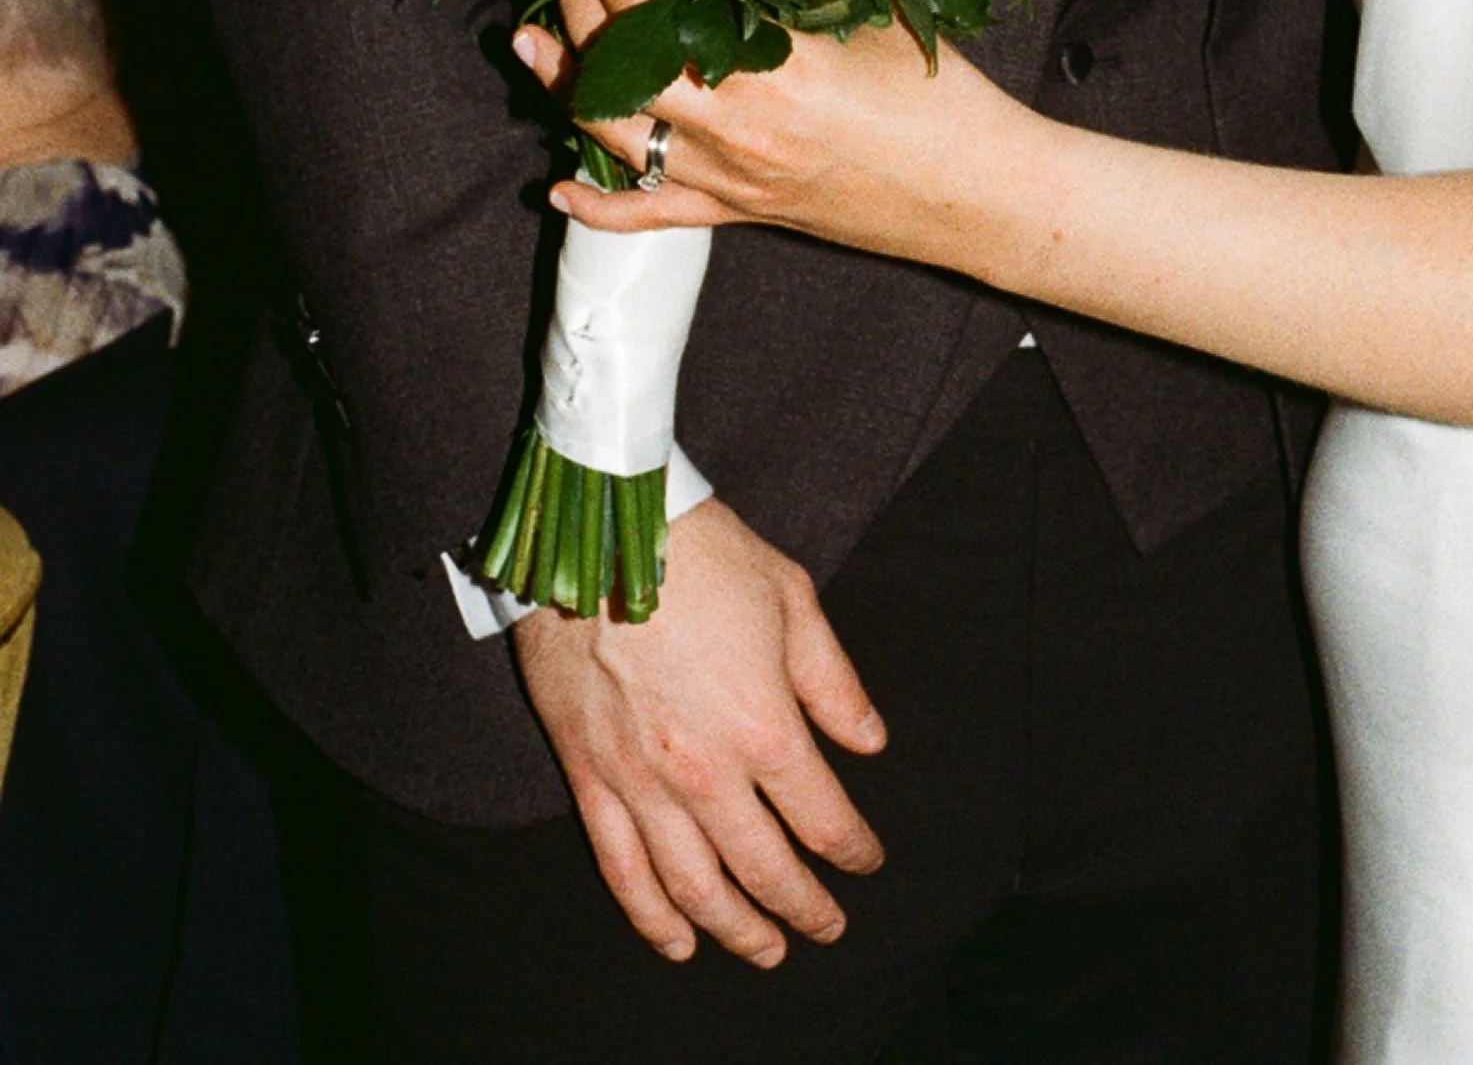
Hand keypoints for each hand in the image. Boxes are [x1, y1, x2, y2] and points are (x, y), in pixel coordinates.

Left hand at [513, 0, 1029, 269]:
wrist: (977, 190)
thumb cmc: (939, 96)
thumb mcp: (868, 16)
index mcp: (771, 70)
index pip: (661, 14)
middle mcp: (736, 131)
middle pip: (621, 71)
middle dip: (583, 15)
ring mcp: (732, 181)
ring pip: (615, 139)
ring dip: (565, 89)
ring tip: (532, 45)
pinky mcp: (740, 216)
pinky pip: (651, 216)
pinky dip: (597, 205)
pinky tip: (557, 188)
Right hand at [513, 490, 885, 968]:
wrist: (600, 533)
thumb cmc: (704, 556)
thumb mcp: (792, 599)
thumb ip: (833, 682)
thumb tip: (869, 743)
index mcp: (764, 725)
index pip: (821, 817)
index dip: (853, 849)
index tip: (868, 862)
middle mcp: (705, 771)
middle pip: (764, 868)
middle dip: (803, 906)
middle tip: (828, 927)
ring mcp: (641, 782)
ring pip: (693, 887)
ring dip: (735, 930)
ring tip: (766, 951)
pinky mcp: (590, 777)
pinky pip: (621, 869)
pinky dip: (651, 917)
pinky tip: (678, 943)